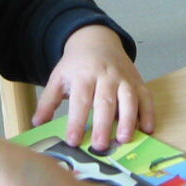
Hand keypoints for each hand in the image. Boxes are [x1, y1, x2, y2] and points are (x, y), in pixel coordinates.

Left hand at [33, 25, 153, 150]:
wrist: (97, 40)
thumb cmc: (77, 65)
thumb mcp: (58, 78)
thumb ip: (48, 101)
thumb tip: (37, 123)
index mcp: (84, 75)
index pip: (80, 100)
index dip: (76, 121)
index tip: (73, 140)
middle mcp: (105, 76)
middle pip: (105, 101)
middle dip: (103, 124)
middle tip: (99, 146)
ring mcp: (124, 78)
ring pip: (128, 98)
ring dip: (128, 119)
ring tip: (124, 139)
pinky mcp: (138, 81)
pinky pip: (146, 97)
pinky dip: (149, 113)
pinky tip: (148, 129)